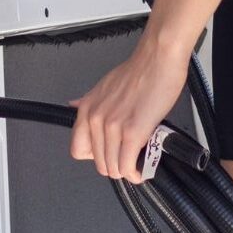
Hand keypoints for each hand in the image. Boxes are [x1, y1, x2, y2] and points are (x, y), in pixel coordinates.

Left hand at [68, 34, 189, 181]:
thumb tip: (75, 105)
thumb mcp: (104, 86)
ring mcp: (113, 127)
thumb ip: (90, 101)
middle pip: (100, 164)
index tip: (110, 153)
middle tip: (130, 158)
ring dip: (128, 170)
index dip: (96, 157)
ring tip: (139, 162)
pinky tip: (144, 166)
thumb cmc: (138, 71)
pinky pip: (128, 166)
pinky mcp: (133, 133)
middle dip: (117, 165)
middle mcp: (96, 118)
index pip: (78, 150)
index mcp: (88, 108)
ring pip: (114, 169)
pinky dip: (137, 172)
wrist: (158, 59)